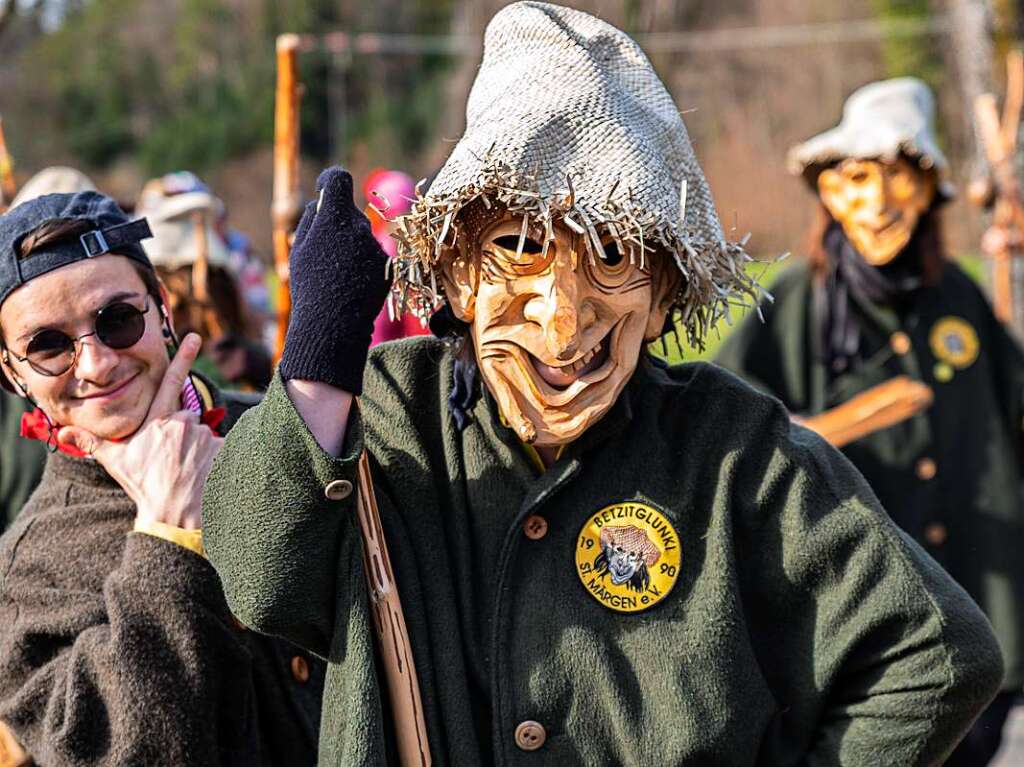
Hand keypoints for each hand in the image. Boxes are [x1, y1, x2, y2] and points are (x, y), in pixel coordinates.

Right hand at [59, 334, 222, 529]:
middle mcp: (182, 424)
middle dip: (185, 436)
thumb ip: (93, 441)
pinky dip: (219, 459)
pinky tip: (207, 475)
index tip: (194, 337)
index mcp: (157, 422)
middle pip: (189, 420)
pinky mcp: (222, 450)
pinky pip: (224, 448)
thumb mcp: (116, 462)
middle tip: (175, 461)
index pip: (170, 382)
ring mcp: (203, 436)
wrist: (172, 514)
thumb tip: (62, 430)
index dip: (183, 358)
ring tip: (190, 472)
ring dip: (201, 450)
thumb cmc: (144, 487)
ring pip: (205, 436)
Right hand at [278, 166, 391, 393]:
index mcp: (335, 218)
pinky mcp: (388, 265)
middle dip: (336, 223)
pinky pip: (372, 255)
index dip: (329, 180)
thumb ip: (313, 218)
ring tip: (336, 274)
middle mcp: (360, 227)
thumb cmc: (309, 285)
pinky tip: (351, 284)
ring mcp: (376, 247)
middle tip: (323, 251)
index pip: (338, 179)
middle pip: (349, 213)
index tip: (323, 187)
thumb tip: (324, 200)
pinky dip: (362, 264)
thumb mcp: (300, 249)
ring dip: (350, 246)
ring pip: (361, 236)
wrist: (333, 324)